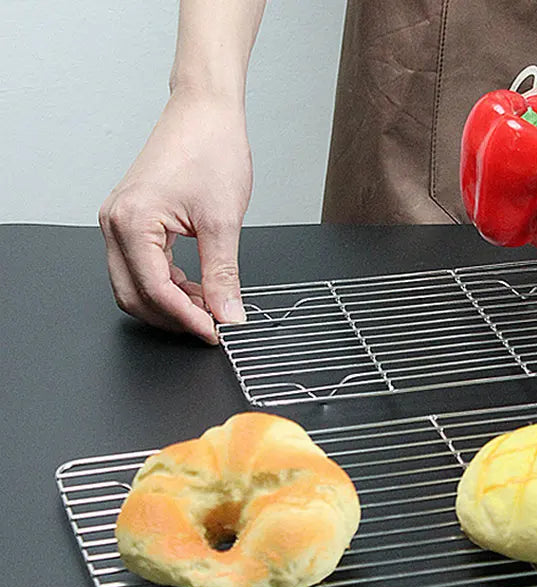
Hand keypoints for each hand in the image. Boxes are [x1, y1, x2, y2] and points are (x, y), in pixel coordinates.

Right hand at [99, 88, 252, 343]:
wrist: (206, 111)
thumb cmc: (210, 148)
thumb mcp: (223, 221)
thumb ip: (223, 276)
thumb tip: (228, 314)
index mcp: (132, 222)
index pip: (154, 291)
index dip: (186, 319)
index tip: (215, 332)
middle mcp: (115, 223)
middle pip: (135, 296)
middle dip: (173, 318)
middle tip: (212, 326)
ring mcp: (119, 222)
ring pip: (135, 286)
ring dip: (170, 304)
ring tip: (209, 307)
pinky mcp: (131, 221)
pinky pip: (141, 268)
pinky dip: (167, 285)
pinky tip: (196, 288)